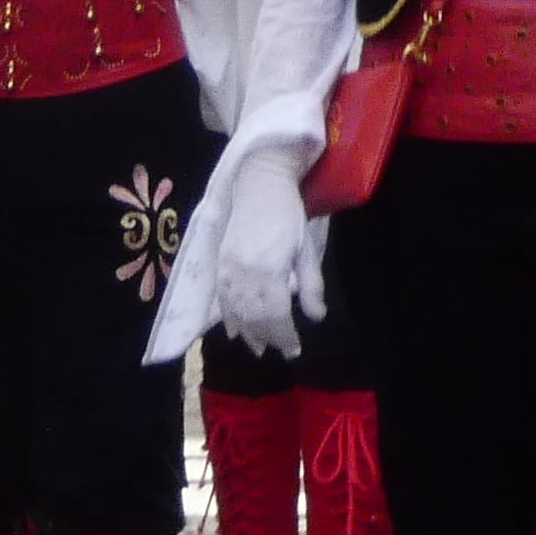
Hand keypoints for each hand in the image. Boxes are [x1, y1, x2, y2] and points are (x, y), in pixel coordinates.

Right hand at [204, 153, 310, 360]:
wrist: (258, 183)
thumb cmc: (289, 214)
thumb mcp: (306, 248)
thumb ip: (310, 285)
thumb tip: (316, 316)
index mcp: (270, 270)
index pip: (276, 315)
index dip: (285, 336)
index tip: (294, 350)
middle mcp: (245, 273)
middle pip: (254, 317)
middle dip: (268, 338)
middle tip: (280, 351)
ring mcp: (228, 268)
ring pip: (236, 312)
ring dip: (247, 333)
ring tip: (258, 348)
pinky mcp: (219, 262)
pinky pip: (221, 298)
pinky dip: (228, 318)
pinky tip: (235, 330)